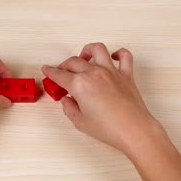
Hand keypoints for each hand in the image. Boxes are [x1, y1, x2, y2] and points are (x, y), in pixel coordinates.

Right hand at [41, 43, 160, 152]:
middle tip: (61, 74)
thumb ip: (69, 108)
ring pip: (97, 49)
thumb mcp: (80, 122)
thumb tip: (67, 101)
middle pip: (73, 61)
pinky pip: (124, 56)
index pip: (59, 75)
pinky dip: (118, 53)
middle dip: (64, 65)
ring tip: (84, 58)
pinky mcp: (126, 75)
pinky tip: (112, 57)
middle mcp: (94, 73)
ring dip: (87, 50)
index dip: (50, 72)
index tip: (46, 70)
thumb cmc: (109, 128)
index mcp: (79, 84)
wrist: (133, 130)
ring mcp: (111, 72)